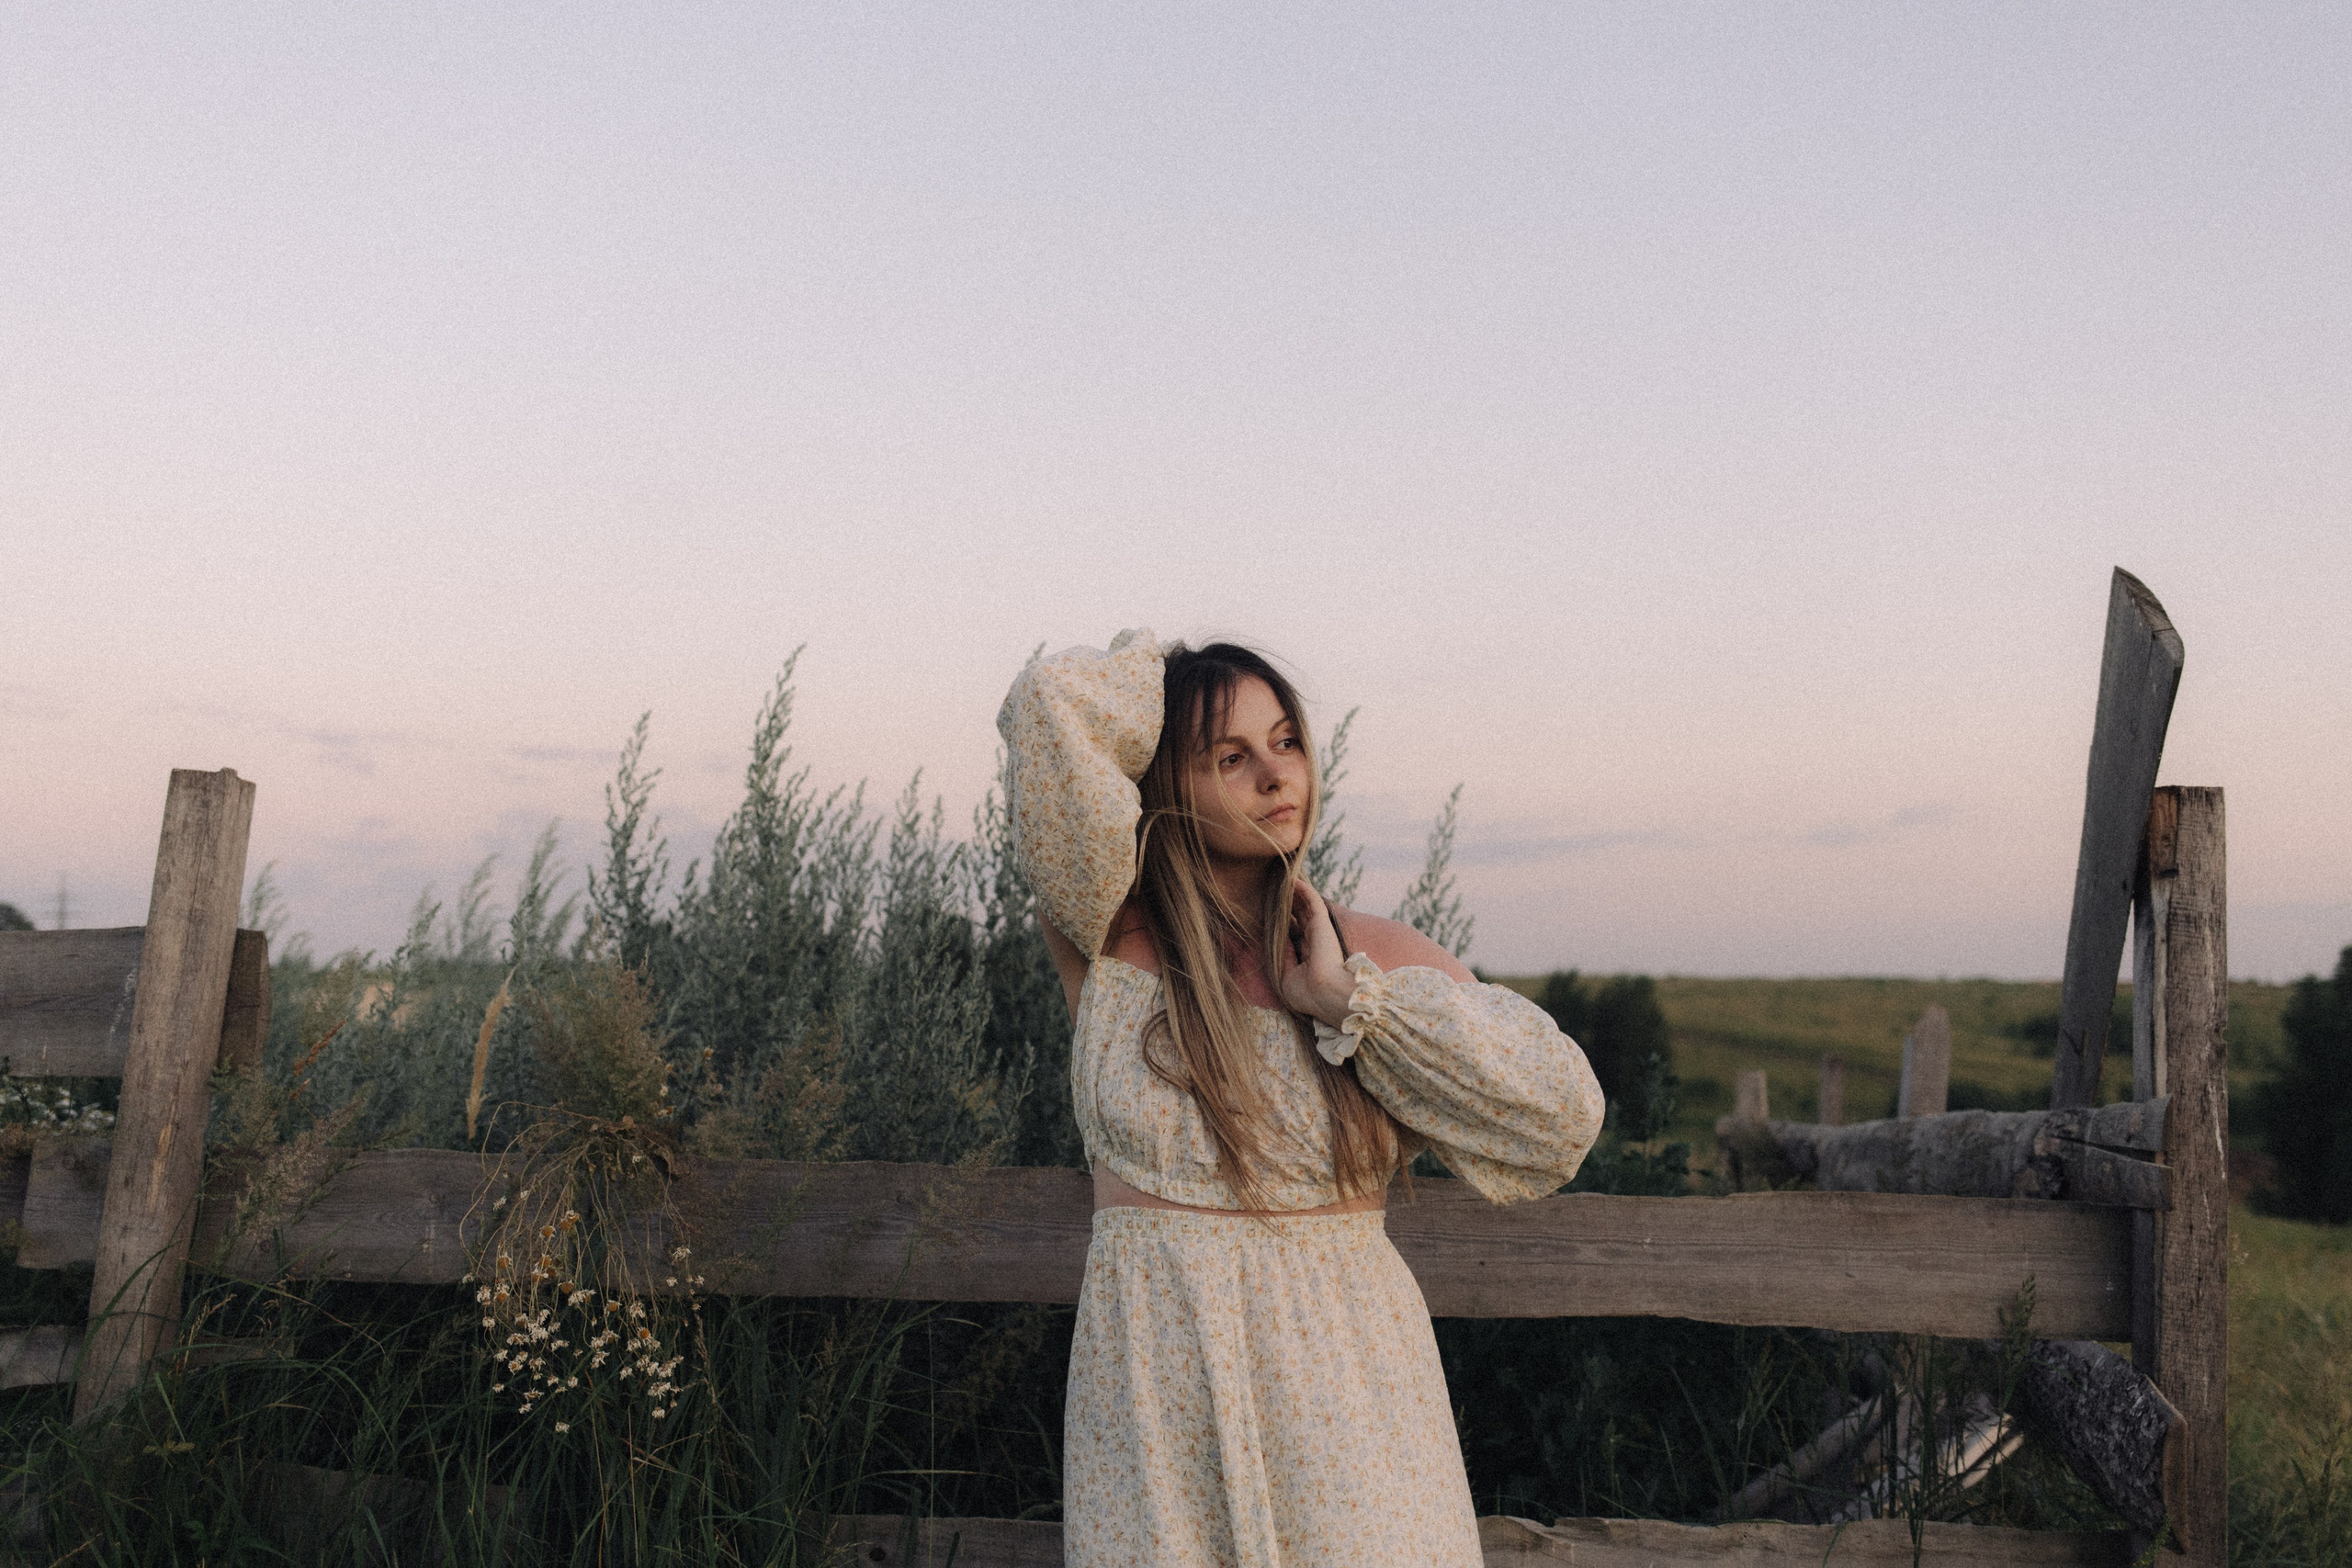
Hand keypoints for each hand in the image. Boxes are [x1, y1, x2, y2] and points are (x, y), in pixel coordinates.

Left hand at [1277, 878, 1355, 1026]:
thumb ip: (1284, 956)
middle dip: (1289, 905)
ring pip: (1305, 906)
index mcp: (1308, 957)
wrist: (1324, 993)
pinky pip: (1312, 900)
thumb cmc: (1306, 992)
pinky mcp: (1322, 922)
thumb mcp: (1287, 977)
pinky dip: (1303, 889)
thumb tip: (1280, 939)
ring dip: (1294, 894)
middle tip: (1274, 892)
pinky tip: (1291, 879)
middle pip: (1299, 917)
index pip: (1295, 935)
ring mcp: (1319, 931)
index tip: (1271, 913)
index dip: (1284, 923)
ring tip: (1281, 880)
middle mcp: (1314, 942)